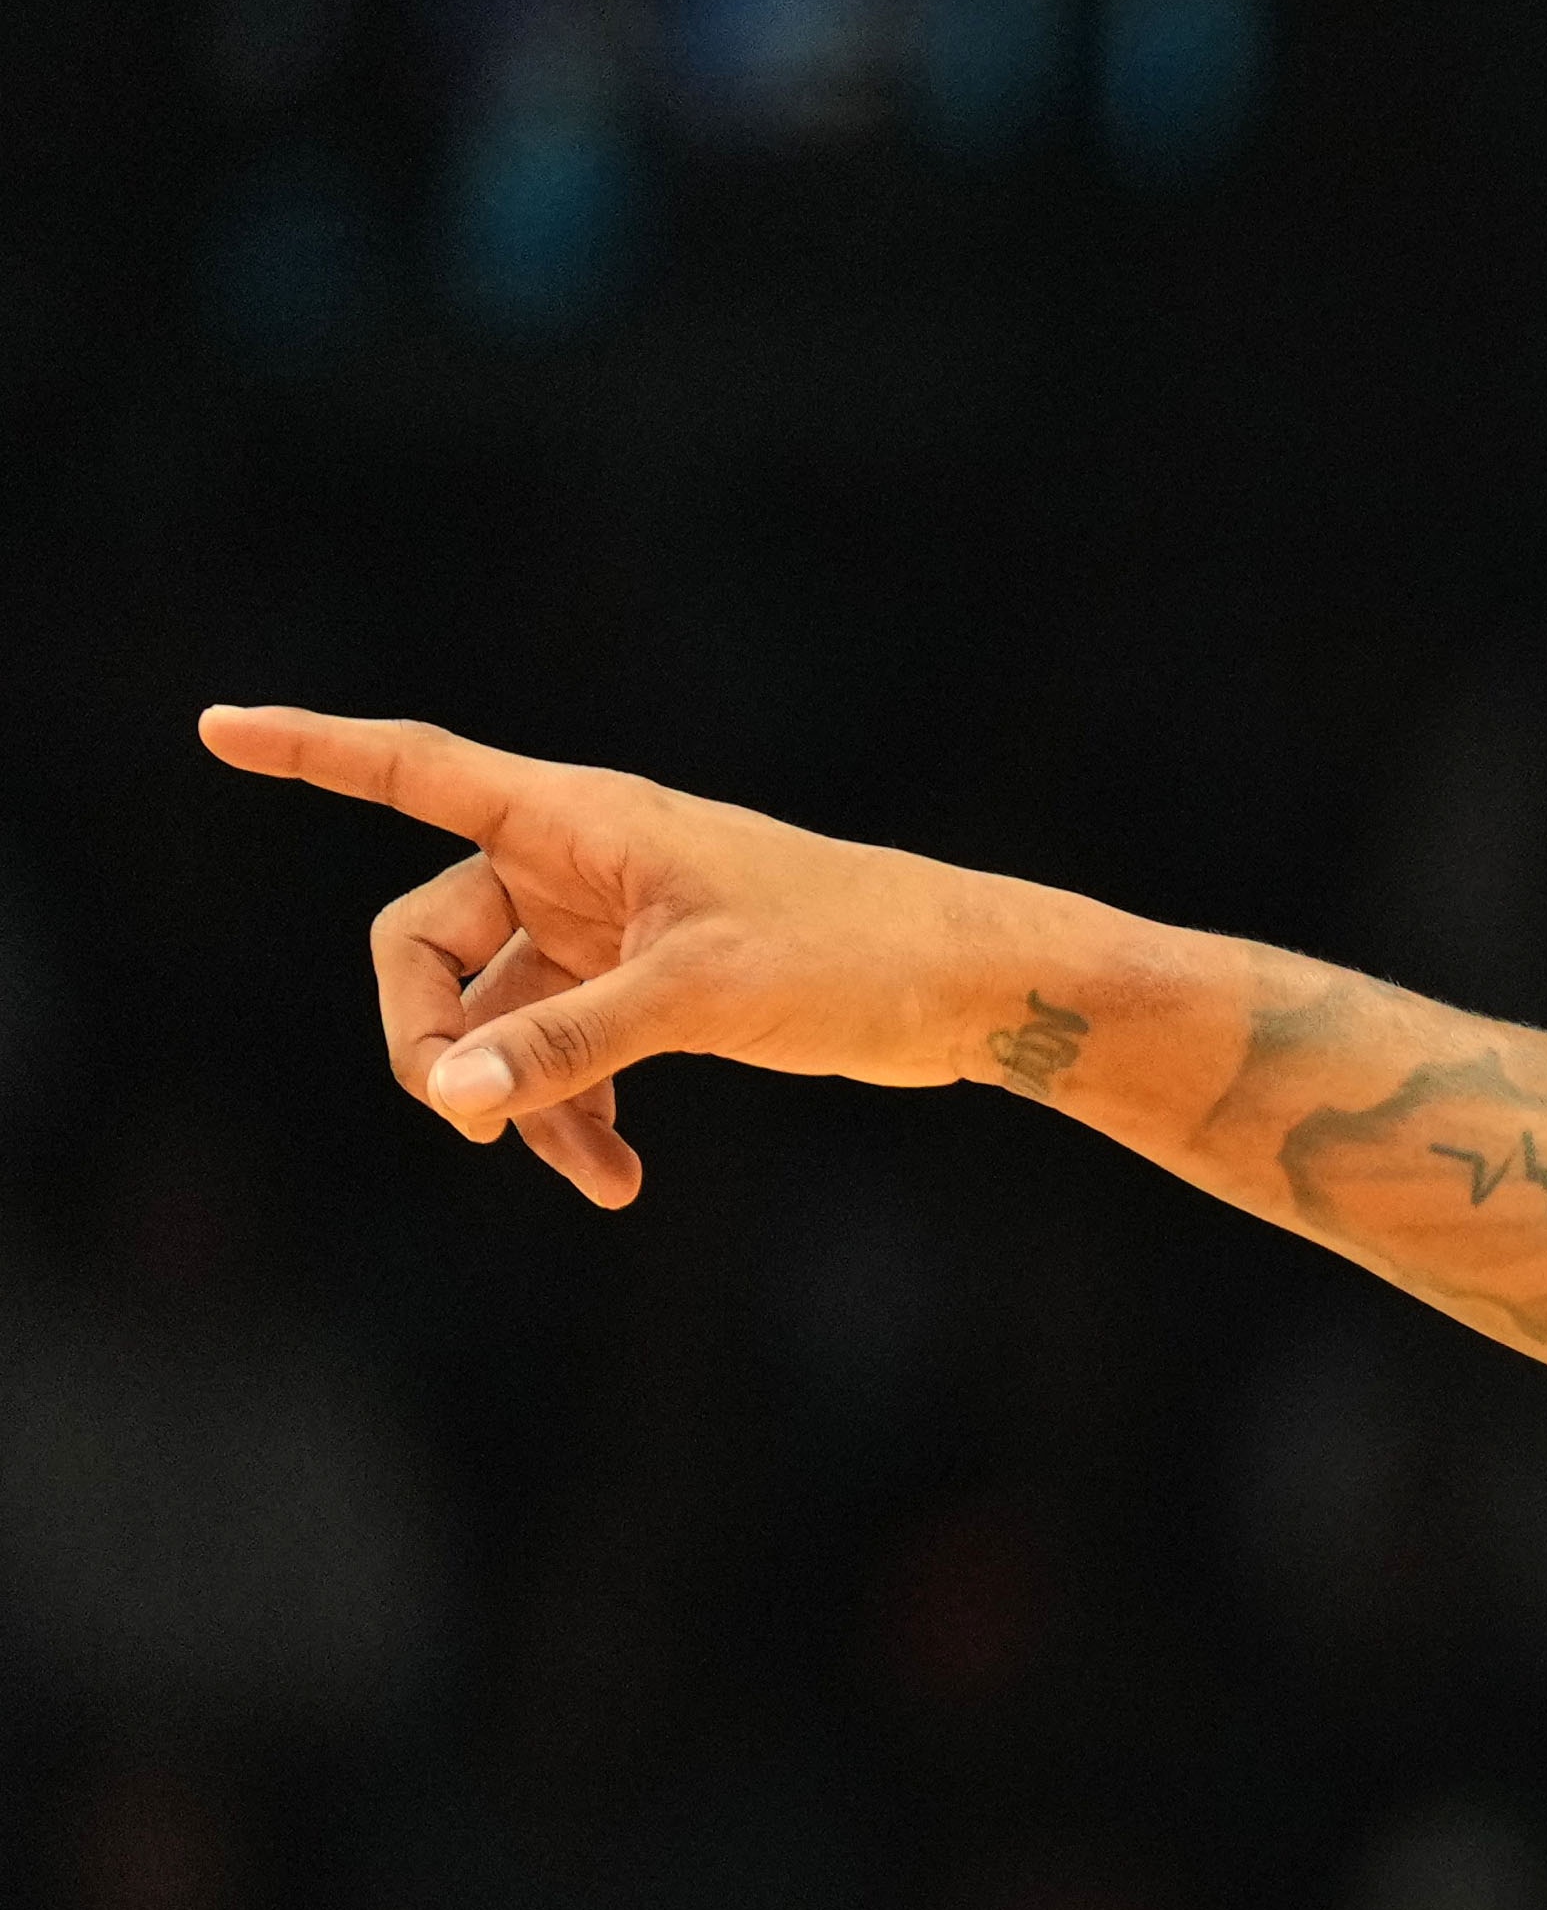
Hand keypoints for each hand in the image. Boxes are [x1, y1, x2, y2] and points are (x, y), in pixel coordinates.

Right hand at [195, 706, 1010, 1208]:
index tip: (217, 729)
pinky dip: (573, 1112)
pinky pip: (560, 1053)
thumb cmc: (851, 951)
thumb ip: (574, 1043)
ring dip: (519, 1100)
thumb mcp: (702, 996)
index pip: (414, 767)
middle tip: (473, 1120)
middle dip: (436, 1036)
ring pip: (499, 1017)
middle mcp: (575, 862)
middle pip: (428, 942)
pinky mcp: (646, 992)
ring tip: (594, 1175)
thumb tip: (460, 1097)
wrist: (966, 987)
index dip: (313, 751)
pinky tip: (617, 1180)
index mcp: (577, 818)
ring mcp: (606, 930)